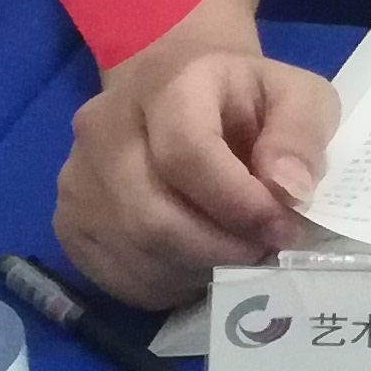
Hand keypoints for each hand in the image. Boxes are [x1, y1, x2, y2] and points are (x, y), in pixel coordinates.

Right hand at [54, 42, 339, 309]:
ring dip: (199, 271)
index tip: (284, 228)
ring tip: (236, 257)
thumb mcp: (296, 95)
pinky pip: (117, 276)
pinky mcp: (69, 221)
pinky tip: (199, 265)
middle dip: (222, 249)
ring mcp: (77, 178)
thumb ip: (301, 134)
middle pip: (153, 215)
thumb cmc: (244, 99)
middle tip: (265, 254)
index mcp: (165, 84)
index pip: (186, 153)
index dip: (239, 204)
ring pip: (136, 252)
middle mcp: (104, 128)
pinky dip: (168, 285)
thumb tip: (289, 190)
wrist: (178, 93)